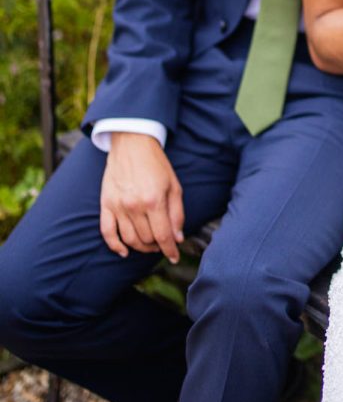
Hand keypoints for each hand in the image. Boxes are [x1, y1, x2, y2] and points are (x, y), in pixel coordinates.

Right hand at [100, 133, 184, 263]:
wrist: (132, 144)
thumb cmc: (156, 165)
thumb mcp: (174, 186)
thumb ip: (177, 213)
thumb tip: (178, 238)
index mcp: (154, 201)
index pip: (163, 236)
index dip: (170, 250)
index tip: (175, 257)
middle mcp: (134, 206)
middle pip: (146, 239)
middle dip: (158, 246)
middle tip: (164, 244)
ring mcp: (118, 206)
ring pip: (129, 239)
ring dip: (141, 247)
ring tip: (150, 246)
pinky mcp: (106, 204)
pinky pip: (107, 232)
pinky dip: (115, 246)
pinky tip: (124, 252)